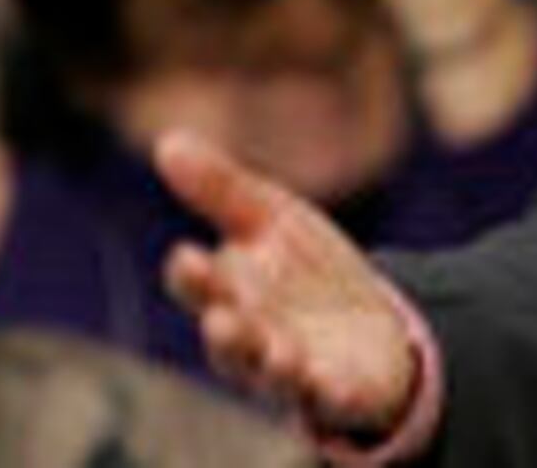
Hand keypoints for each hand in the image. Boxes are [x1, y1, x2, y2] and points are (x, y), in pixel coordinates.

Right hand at [157, 133, 422, 443]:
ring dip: (271, 363)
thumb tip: (167, 140)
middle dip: (225, 329)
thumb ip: (221, 188)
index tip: (187, 257)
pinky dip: (329, 391)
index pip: (201, 286)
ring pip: (272, 373)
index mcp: (230, 292)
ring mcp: (292, 368)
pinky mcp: (336, 389)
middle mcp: (252, 337)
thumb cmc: (303, 272)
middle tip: (221, 317)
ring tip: (278, 352)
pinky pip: (329, 396)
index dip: (194, 275)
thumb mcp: (271, 218)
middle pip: (231, 337)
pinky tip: (331, 382)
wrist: (369, 326)